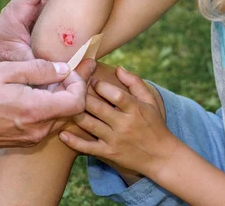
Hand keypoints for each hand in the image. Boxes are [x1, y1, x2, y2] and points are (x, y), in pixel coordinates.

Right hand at [0, 58, 95, 150]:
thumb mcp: (5, 71)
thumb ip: (38, 69)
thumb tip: (64, 68)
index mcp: (36, 110)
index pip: (78, 101)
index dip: (79, 83)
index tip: (68, 69)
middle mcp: (38, 129)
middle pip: (73, 110)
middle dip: (73, 88)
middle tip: (68, 68)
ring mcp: (32, 138)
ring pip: (61, 117)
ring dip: (61, 98)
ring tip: (51, 78)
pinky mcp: (24, 141)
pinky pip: (48, 124)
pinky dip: (50, 107)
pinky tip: (38, 93)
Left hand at [59, 67, 178, 177]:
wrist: (161, 157)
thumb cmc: (154, 125)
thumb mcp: (150, 101)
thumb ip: (135, 82)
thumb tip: (118, 67)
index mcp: (134, 109)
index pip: (114, 94)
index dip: (99, 85)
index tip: (92, 80)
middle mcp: (124, 124)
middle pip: (97, 107)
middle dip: (82, 95)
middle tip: (73, 88)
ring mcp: (115, 140)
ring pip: (89, 124)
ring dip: (75, 113)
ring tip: (66, 104)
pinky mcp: (108, 153)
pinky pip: (87, 148)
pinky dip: (73, 141)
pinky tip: (62, 133)